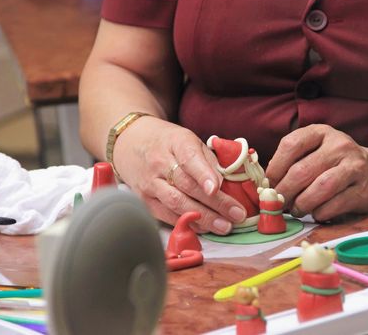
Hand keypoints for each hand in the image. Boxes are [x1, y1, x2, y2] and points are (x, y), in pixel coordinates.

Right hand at [114, 117, 246, 233]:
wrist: (131, 143)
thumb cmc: (168, 142)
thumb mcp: (190, 140)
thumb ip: (209, 160)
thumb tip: (229, 184)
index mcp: (176, 142)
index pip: (190, 159)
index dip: (203, 174)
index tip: (217, 188)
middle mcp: (159, 162)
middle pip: (187, 185)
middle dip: (215, 203)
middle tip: (236, 215)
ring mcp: (149, 183)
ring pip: (177, 203)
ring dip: (203, 218)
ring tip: (224, 226)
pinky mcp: (144, 200)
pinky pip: (166, 215)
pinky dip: (187, 222)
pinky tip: (204, 228)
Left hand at [265, 124, 367, 220]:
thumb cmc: (336, 165)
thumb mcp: (316, 152)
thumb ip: (293, 162)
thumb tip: (266, 184)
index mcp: (321, 132)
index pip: (290, 145)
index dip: (274, 168)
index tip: (267, 185)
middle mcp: (339, 145)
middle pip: (302, 170)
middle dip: (284, 191)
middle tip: (277, 204)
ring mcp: (355, 166)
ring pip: (319, 188)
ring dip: (302, 204)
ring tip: (296, 210)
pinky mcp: (364, 189)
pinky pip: (335, 204)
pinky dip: (320, 213)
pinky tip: (316, 213)